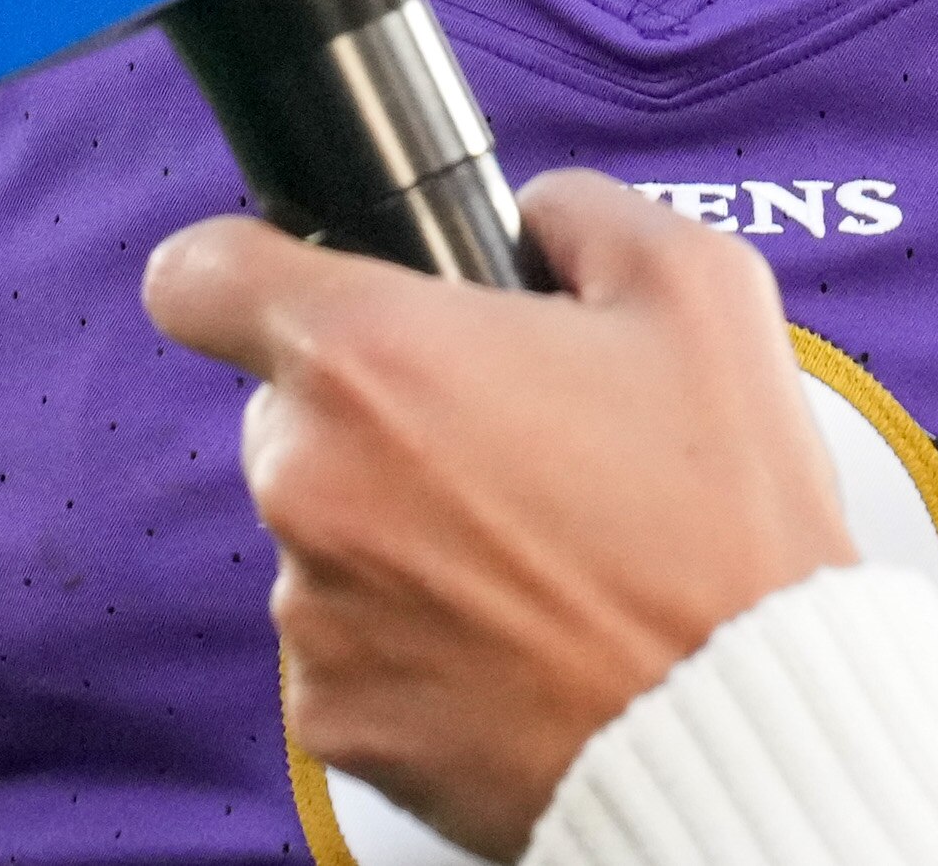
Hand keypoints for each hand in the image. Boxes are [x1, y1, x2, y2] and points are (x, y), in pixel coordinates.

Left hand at [146, 169, 851, 860]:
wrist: (736, 723)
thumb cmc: (722, 514)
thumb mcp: (700, 287)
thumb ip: (581, 213)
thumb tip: (531, 219)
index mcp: (371, 355)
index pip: (201, 275)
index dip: (245, 267)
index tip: (289, 288)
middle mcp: (311, 480)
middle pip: (289, 413)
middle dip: (379, 416)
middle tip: (511, 444)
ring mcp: (313, 611)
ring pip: (325, 532)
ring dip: (400, 532)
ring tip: (538, 554)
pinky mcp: (334, 717)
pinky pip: (348, 644)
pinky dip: (412, 637)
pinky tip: (514, 638)